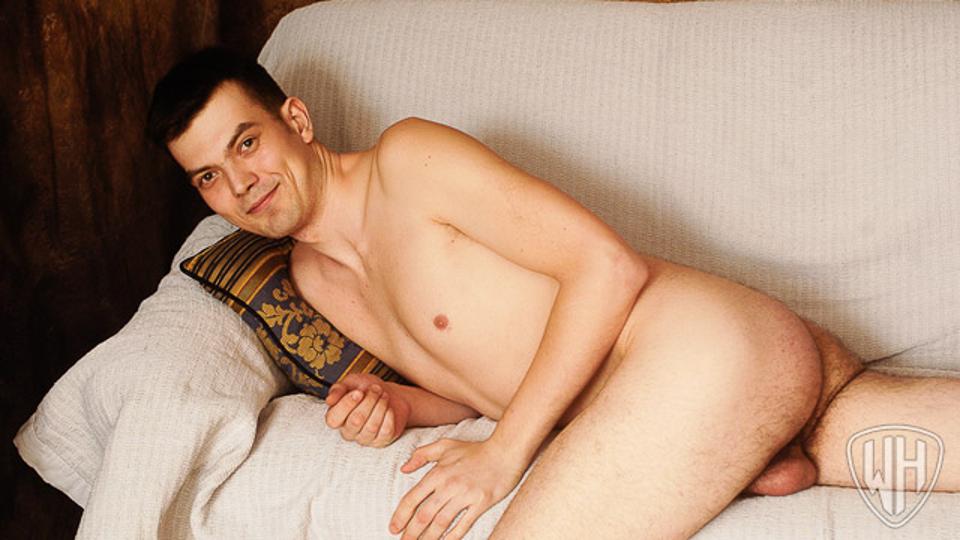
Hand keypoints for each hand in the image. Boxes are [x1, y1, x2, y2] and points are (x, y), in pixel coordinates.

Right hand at [324, 373, 410, 447]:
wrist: (389, 393)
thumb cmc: (366, 388)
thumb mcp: (350, 383)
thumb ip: (338, 389)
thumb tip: (329, 400)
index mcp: (336, 418)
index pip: (333, 420)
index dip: (346, 405)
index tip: (359, 392)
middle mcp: (348, 431)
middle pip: (356, 421)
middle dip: (369, 401)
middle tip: (376, 389)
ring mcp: (364, 438)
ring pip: (371, 427)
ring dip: (380, 406)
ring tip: (384, 395)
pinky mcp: (381, 441)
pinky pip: (385, 431)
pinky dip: (389, 416)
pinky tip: (389, 408)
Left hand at [389, 438, 525, 539]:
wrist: (504, 451)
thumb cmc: (475, 450)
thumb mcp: (445, 445)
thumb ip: (422, 454)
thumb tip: (404, 468)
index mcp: (438, 473)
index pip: (413, 498)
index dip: (400, 516)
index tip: (393, 528)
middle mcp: (449, 486)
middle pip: (424, 515)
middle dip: (411, 532)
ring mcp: (465, 496)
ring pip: (441, 523)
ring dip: (428, 538)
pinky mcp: (481, 504)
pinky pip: (463, 525)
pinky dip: (452, 537)